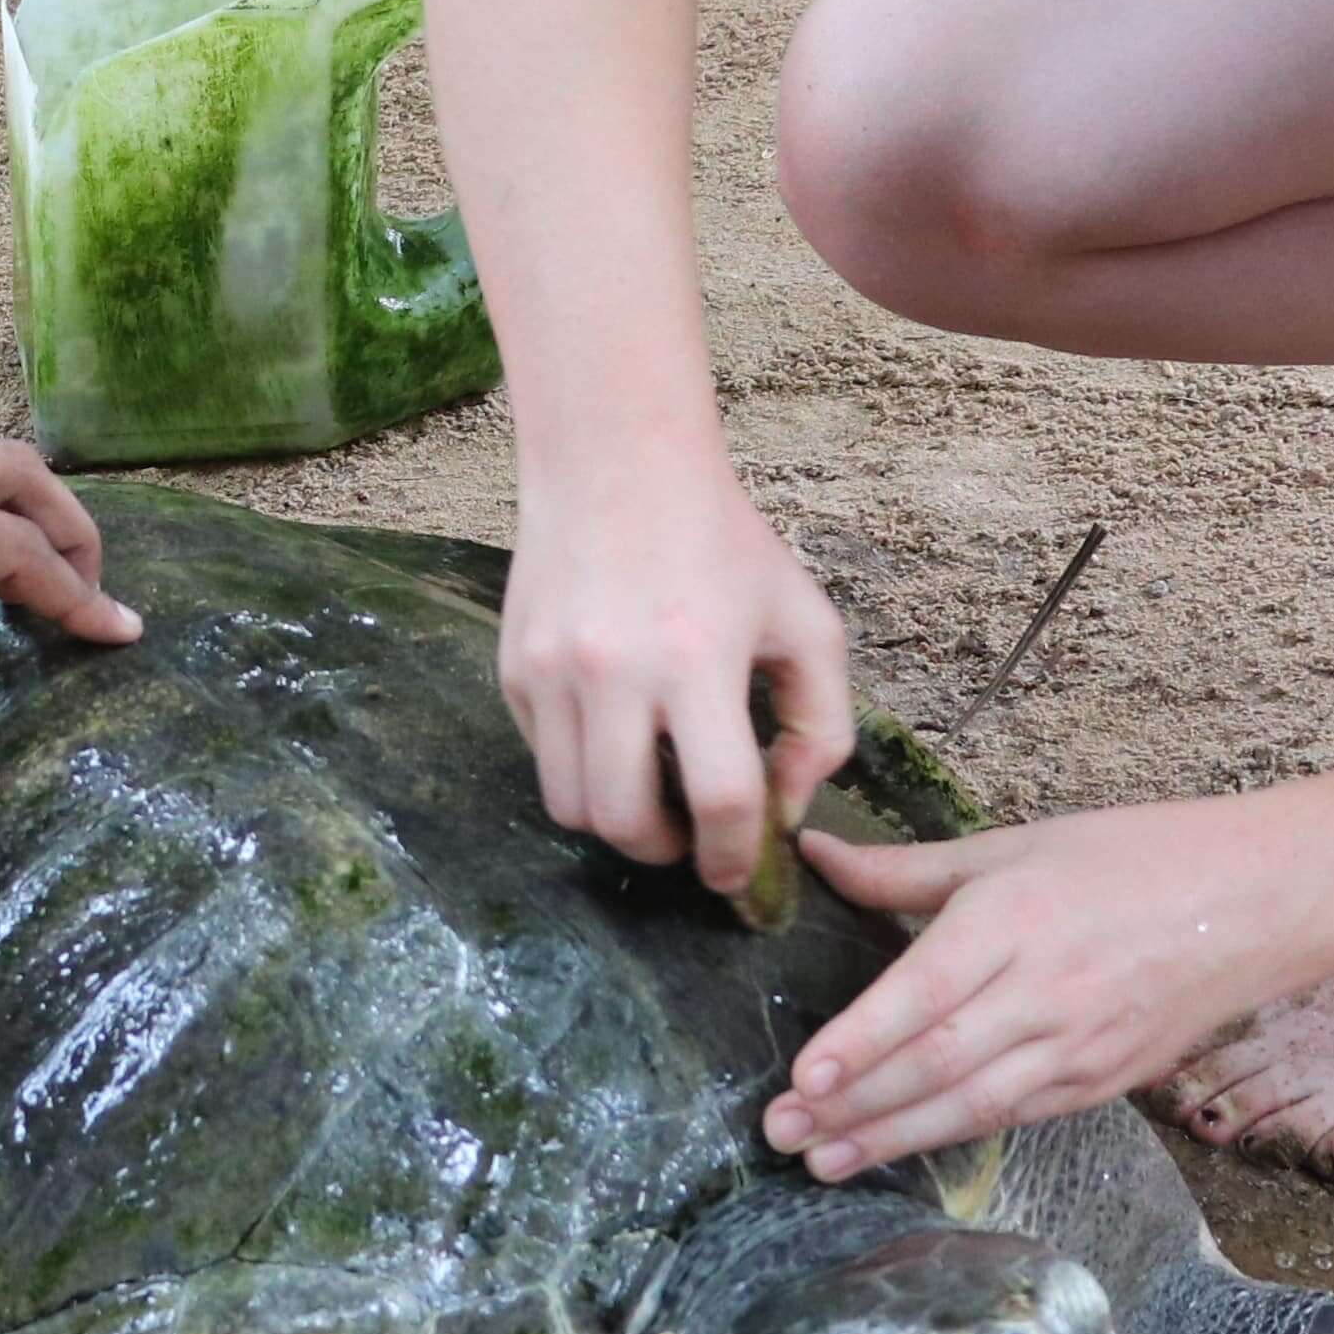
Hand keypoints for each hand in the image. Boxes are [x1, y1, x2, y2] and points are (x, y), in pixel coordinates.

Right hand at [497, 457, 850, 898]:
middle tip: (692, 837)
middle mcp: (614, 671)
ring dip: (617, 820)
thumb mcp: (805, 623)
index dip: (735, 856)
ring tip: (650, 791)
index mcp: (699, 659)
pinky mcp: (513, 670)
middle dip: (667, 851)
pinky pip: (542, 758)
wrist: (616, 462)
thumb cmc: (723, 543)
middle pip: (627, 820)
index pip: (719, 799)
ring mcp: (551, 672)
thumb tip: (784, 809)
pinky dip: (580, 770)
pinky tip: (615, 734)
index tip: (740, 871)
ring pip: (570, 805)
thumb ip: (820, 726)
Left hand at [762, 801, 1305, 1175]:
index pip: (924, 992)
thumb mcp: (1012, 846)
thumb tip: (816, 856)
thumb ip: (906, 869)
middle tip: (781, 1134)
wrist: (1255, 903)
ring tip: (823, 1162)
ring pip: (973, 1103)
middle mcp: (1045, 991)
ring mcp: (1079, 1046)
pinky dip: (955, 1136)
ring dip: (893, 1137)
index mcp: (1016, 919)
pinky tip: (903, 1150)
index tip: (803, 1076)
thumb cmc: (1129, 858)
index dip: (862, 1040)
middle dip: (855, 1106)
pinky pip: (1018, 1116)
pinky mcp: (1104, 1081)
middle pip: (938, 1061)